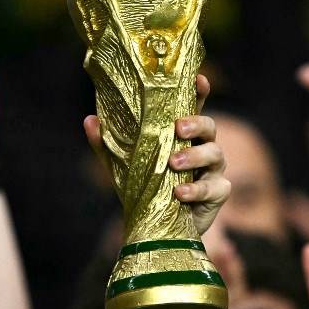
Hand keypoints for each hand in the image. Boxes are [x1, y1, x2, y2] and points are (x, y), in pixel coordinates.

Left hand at [83, 74, 229, 235]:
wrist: (158, 229)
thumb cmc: (146, 189)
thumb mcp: (123, 166)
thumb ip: (107, 144)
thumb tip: (89, 120)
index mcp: (184, 136)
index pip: (194, 107)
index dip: (199, 91)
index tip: (198, 79)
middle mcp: (203, 147)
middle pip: (209, 126)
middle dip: (196, 123)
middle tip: (178, 128)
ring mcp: (213, 170)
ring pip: (215, 153)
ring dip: (194, 156)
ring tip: (173, 162)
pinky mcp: (218, 192)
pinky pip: (213, 187)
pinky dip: (196, 190)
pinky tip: (179, 193)